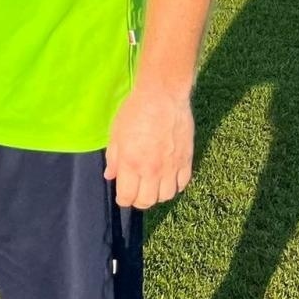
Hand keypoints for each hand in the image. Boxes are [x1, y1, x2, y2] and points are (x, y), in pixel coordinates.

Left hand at [103, 84, 194, 208]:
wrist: (163, 96)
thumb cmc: (134, 111)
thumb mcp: (116, 133)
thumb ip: (114, 158)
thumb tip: (111, 176)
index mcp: (131, 164)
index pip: (128, 197)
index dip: (123, 200)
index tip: (122, 196)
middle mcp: (152, 170)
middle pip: (148, 201)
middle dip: (139, 201)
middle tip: (136, 194)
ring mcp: (172, 167)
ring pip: (167, 196)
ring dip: (158, 195)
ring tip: (152, 186)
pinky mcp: (187, 160)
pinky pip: (182, 184)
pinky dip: (175, 186)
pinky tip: (169, 178)